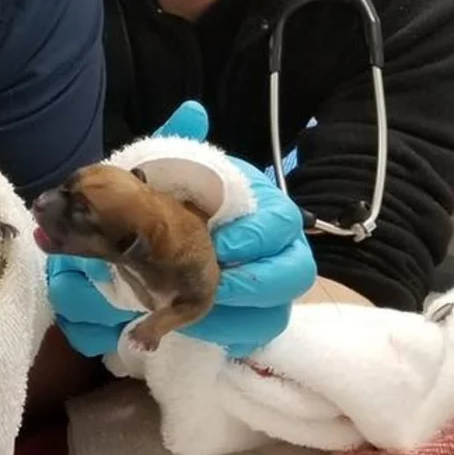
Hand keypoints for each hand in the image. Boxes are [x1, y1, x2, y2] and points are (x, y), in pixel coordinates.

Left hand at [46, 101, 317, 358]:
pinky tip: (183, 332)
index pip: (281, 225)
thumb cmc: (179, 200)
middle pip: (290, 279)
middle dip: (252, 287)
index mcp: (263, 211)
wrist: (162, 235)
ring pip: (269, 318)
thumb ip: (184, 143)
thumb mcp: (178, 169)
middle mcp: (276, 253)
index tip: (221, 245)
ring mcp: (265, 294)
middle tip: (211, 287)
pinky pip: (246, 342)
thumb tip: (192, 112)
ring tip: (188, 315)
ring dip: (230, 320)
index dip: (256, 239)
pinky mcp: (245, 323)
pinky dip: (218, 339)